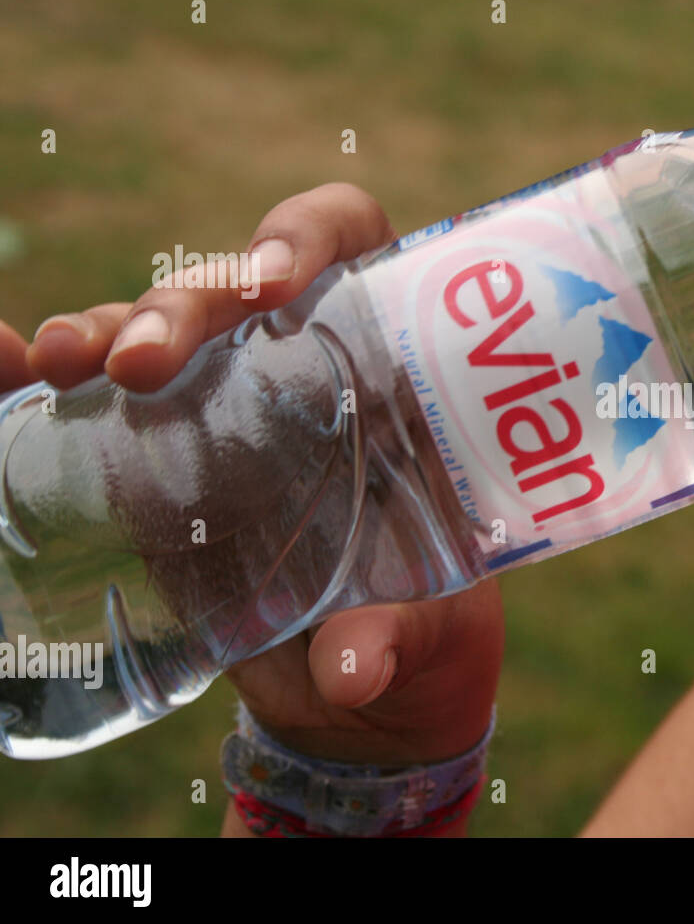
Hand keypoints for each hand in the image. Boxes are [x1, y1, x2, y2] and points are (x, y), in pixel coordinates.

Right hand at [24, 183, 503, 781]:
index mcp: (389, 376)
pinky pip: (103, 393)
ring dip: (113, 329)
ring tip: (68, 361)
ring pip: (162, 330)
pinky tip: (14, 366)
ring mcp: (225, 408)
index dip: (311, 236)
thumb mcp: (422, 638)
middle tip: (147, 362)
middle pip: (239, 288)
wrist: (362, 687)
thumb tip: (349, 670)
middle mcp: (302, 370)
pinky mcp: (163, 458)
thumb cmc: (416, 632)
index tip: (280, 283)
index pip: (352, 250)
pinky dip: (53, 370)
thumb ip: (395, 642)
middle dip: (188, 303)